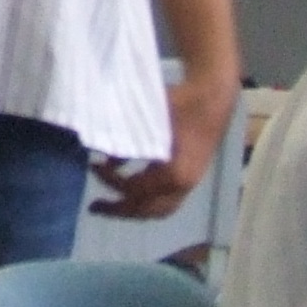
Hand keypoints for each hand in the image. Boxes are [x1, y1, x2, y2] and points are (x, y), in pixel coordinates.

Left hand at [89, 76, 233, 221]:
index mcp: (174, 172)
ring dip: (134, 209)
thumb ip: (125, 140)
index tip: (93, 165)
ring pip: (159, 210)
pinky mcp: (192, 179)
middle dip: (119, 209)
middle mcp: (183, 185)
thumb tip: (99, 154)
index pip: (134, 188)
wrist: (213, 96)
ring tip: (112, 204)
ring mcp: (190, 184)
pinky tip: (131, 188)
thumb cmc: (180, 103)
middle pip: (147, 209)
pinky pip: (167, 201)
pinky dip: (147, 200)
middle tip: (95, 206)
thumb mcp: (147, 117)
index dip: (110, 180)